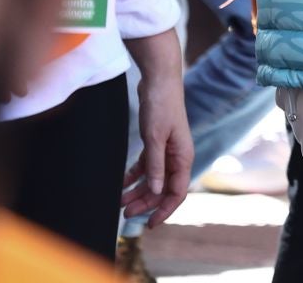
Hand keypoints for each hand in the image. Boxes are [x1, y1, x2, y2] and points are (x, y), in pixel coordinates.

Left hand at [122, 32, 192, 221]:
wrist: (159, 79)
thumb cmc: (161, 105)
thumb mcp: (155, 137)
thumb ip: (156, 165)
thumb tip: (157, 191)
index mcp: (183, 157)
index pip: (177, 193)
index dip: (164, 210)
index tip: (149, 224)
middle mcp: (177, 157)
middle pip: (163, 189)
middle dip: (145, 203)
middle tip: (125, 213)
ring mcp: (167, 150)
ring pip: (153, 179)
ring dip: (138, 191)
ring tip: (119, 202)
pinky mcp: (156, 143)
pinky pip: (146, 167)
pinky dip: (134, 176)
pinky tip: (122, 184)